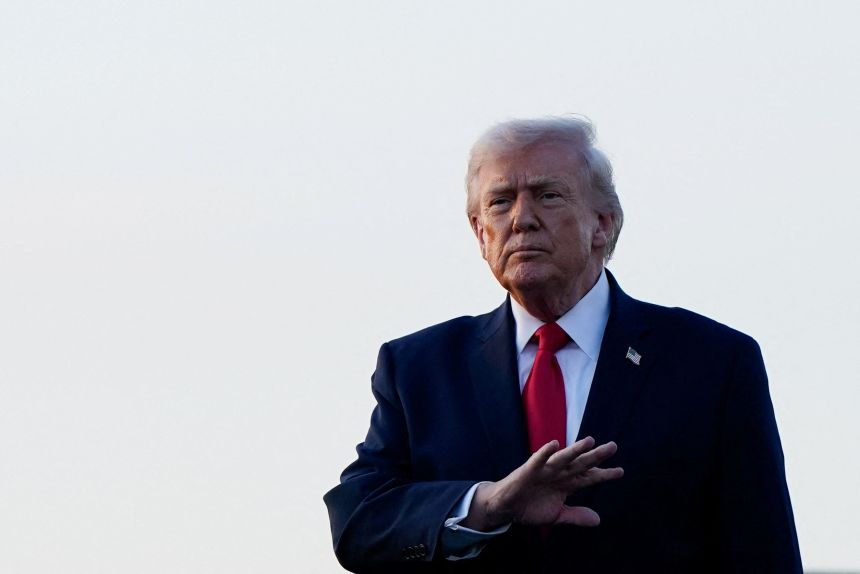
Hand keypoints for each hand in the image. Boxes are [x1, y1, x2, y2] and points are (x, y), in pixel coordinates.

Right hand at [461, 437, 622, 529]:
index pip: (589, 477)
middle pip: (581, 464)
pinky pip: (539, 459)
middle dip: (596, 456)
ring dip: (575, 450)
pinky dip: (546, 452)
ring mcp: (545, 470)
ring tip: (589, 441)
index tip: (620, 471)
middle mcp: (559, 473)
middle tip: (612, 447)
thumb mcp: (558, 515)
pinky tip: (555, 444)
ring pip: (563, 458)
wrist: (508, 507)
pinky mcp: (529, 470)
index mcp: (567, 484)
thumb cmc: (532, 507)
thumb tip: (598, 520)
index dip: (604, 474)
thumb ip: (576, 516)